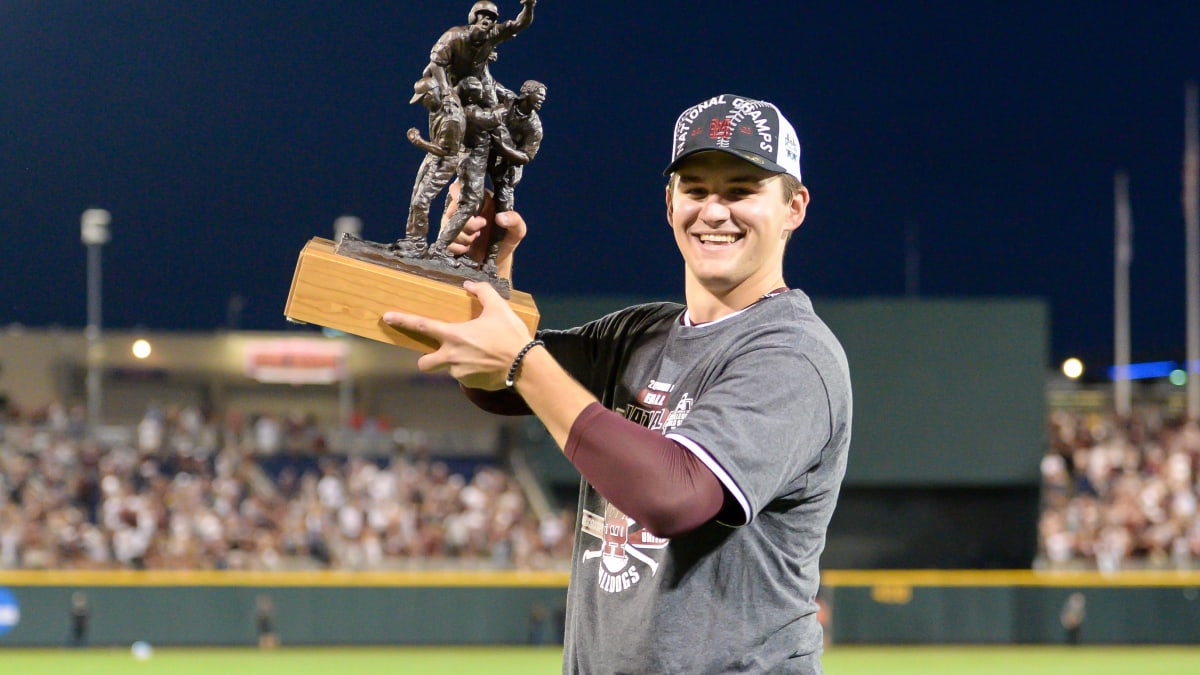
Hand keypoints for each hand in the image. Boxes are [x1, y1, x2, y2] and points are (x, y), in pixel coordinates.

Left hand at [382, 281, 532, 389]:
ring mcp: (459, 373)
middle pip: (424, 362)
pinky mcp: (470, 385)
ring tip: (478, 356)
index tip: (386, 317)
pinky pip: (464, 378)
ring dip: (456, 364)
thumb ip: (482, 292)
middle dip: (426, 359)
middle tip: (441, 352)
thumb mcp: (498, 307)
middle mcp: (451, 357)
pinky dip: (471, 371)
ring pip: (448, 369)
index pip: (421, 326)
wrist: (525, 366)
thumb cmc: (510, 336)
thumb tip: (469, 285)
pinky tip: (486, 366)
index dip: (402, 320)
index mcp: (454, 336)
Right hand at [440, 180, 527, 275]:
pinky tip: (467, 248)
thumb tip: (500, 217)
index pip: (458, 188)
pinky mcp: (449, 237)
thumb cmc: (506, 240)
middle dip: (467, 225)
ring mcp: (454, 223)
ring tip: (475, 239)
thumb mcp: (518, 230)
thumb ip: (514, 220)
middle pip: (452, 210)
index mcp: (479, 199)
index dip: (460, 200)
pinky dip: (457, 247)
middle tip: (479, 231)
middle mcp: (464, 208)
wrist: (496, 259)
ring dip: (463, 237)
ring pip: (448, 226)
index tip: (474, 214)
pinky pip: (445, 240)